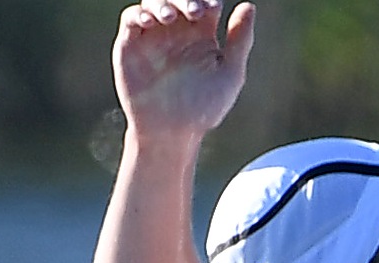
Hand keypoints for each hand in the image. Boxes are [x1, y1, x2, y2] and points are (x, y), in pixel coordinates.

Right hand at [113, 0, 256, 143]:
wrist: (171, 133)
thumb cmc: (203, 109)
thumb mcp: (230, 74)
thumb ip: (240, 40)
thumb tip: (249, 6)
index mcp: (200, 34)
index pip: (203, 1)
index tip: (211, 9)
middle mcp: (176, 31)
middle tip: (194, 11)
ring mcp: (152, 37)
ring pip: (153, 2)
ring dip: (162, 2)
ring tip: (170, 17)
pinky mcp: (129, 47)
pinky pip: (130, 19)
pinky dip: (137, 14)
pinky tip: (149, 21)